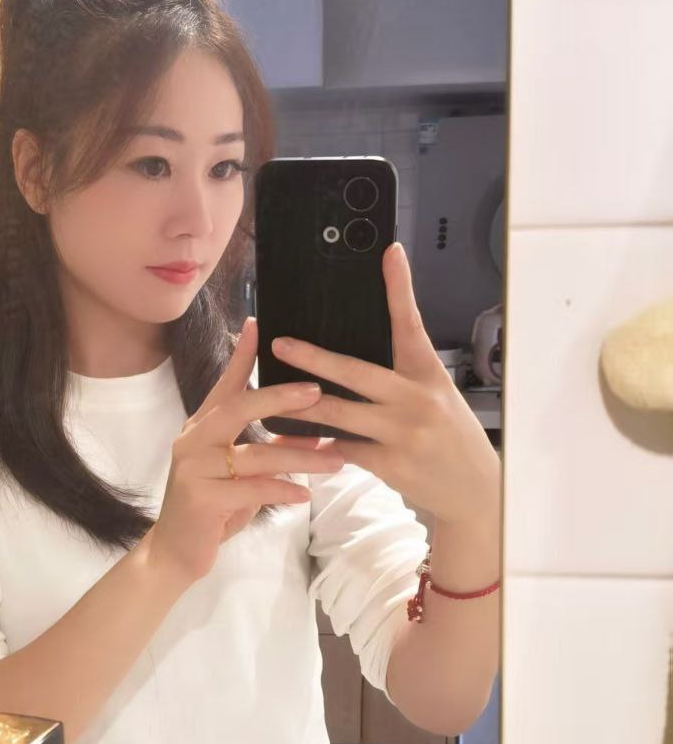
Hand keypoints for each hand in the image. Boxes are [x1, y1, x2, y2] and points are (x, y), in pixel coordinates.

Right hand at [144, 316, 344, 585]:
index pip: (226, 383)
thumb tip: (315, 433)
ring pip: (254, 454)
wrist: (176, 553)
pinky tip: (306, 494)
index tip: (259, 322)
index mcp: (203, 426)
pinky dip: (282, 490)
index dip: (243, 353)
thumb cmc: (214, 508)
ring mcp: (194, 468)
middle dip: (281, 397)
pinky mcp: (201, 498)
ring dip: (300, 457)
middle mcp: (194, 439)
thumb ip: (273, 450)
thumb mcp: (246, 475)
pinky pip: (251, 489)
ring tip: (336, 460)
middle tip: (319, 392)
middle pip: (239, 406)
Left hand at [274, 243, 499, 525]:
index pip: (411, 324)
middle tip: (281, 344)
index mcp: (428, 373)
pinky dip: (317, 445)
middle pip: (357, 371)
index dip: (400, 288)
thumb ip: (401, 376)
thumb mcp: (435, 396)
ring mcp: (403, 432)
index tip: (389, 253)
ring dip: (302, 405)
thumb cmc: (449, 436)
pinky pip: (342, 449)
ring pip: (340, 413)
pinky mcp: (391, 464)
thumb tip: (352, 360)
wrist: (473, 490)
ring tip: (271, 395)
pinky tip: (293, 442)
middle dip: (314, 358)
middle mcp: (417, 399)